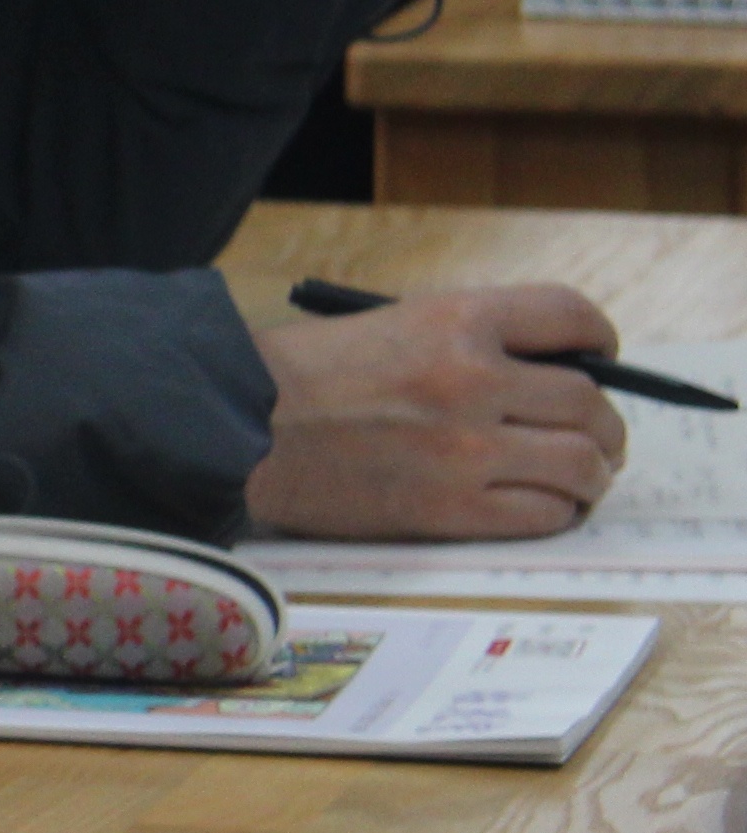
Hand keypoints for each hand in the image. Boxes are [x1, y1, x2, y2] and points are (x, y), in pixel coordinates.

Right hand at [247, 283, 626, 537]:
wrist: (229, 427)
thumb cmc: (298, 377)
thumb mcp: (389, 327)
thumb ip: (463, 343)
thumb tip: (540, 379)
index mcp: (456, 321)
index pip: (572, 317)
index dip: (600, 341)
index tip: (601, 359)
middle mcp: (472, 379)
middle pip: (589, 403)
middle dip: (603, 425)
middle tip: (596, 440)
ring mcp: (465, 448)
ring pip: (580, 464)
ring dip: (590, 474)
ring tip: (577, 481)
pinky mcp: (448, 508)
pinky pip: (542, 514)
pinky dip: (555, 512)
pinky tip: (540, 507)